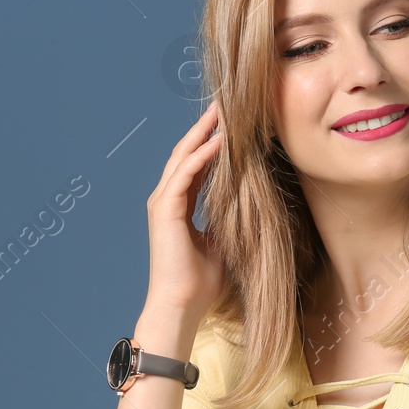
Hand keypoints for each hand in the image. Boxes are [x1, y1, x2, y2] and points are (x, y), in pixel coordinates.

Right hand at [145, 99, 226, 317]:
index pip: (196, 164)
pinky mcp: (165, 209)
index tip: (230, 123)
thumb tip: (245, 203)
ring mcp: (163, 202)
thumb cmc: (201, 282)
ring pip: (184, 156)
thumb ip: (226, 218)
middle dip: (206, 127)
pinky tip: (220, 141)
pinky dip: (203, 155)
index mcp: (179, 205)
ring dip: (204, 133)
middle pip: (187, 152)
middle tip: (225, 104)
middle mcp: (167, 199)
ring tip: (223, 111)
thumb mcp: (221, 241)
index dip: (212, 142)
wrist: (181, 304)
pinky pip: (185, 173)